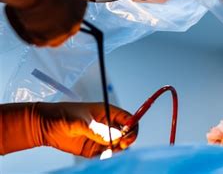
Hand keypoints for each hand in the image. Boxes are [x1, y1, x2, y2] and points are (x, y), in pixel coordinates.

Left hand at [0, 102, 138, 157]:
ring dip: (116, 150)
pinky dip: (106, 157)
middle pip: (126, 134)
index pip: (128, 119)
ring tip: (106, 151)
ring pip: (117, 146)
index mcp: (108, 112)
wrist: (44, 126)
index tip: (129, 135)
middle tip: (120, 145)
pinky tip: (100, 156)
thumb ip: (97, 130)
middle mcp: (107, 125)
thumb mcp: (80, 121)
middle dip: (126, 140)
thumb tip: (115, 137)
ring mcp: (101, 138)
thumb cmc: (62, 115)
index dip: (132, 126)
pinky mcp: (93, 149)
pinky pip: (105, 155)